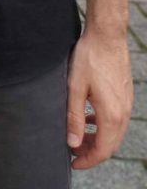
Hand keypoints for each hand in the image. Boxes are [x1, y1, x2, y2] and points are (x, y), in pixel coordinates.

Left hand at [67, 28, 132, 168]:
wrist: (107, 35)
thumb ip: (74, 117)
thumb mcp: (75, 88)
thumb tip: (73, 143)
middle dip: (92, 152)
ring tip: (79, 137)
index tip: (73, 163)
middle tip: (73, 152)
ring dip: (98, 139)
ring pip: (114, 133)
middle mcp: (123, 113)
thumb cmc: (89, 58)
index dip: (87, 160)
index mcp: (111, 115)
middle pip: (110, 145)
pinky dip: (103, 125)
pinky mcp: (125, 95)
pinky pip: (116, 119)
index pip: (102, 151)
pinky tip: (90, 117)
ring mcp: (126, 104)